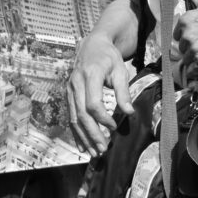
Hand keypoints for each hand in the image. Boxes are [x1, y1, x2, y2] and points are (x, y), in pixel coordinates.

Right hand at [67, 33, 133, 156]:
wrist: (92, 45)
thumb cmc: (109, 57)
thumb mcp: (120, 70)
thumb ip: (123, 91)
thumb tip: (129, 112)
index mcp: (90, 75)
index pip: (92, 103)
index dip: (103, 118)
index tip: (115, 127)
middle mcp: (76, 83)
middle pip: (82, 114)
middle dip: (92, 134)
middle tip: (103, 149)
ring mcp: (70, 89)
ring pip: (74, 118)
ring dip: (84, 137)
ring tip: (94, 152)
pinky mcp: (68, 94)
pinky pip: (71, 116)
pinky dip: (76, 132)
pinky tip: (82, 145)